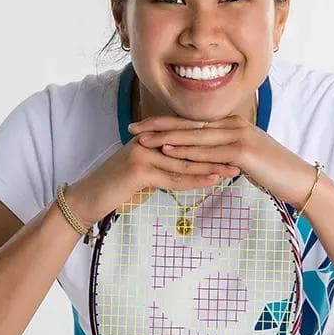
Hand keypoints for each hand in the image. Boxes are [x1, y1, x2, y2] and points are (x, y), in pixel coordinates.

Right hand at [61, 134, 241, 224]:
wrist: (89, 198)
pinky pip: (173, 177)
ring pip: (184, 161)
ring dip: (211, 166)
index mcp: (152, 136)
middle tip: (244, 156)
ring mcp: (143, 152)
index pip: (188, 137)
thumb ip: (166, 165)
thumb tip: (191, 167)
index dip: (212, 142)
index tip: (236, 147)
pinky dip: (194, 179)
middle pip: (190, 145)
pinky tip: (211, 181)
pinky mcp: (139, 169)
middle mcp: (148, 139)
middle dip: (217, 151)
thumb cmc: (118, 187)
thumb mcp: (145, 172)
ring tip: (234, 170)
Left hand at [128, 114, 318, 208]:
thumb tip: (208, 161)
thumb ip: (225, 155)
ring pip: (195, 136)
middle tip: (132, 127)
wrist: (299, 180)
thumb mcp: (245, 159)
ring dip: (166, 137)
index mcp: (232, 125)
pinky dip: (186, 151)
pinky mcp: (242, 152)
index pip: (193, 122)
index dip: (166, 122)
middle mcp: (234, 125)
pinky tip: (169, 151)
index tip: (143, 125)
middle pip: (188, 124)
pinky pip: (208, 152)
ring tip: (142, 139)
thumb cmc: (273, 173)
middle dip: (158, 125)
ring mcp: (238, 136)